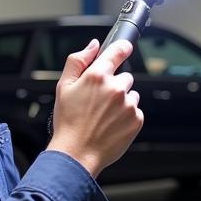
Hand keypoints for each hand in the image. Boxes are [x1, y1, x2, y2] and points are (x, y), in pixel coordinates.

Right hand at [46, 38, 143, 177]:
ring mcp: (128, 104)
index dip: (122, 47)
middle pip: (124, 76)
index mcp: (97, 76)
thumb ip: (78, 60)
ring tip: (104, 115)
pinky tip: (111, 124)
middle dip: (114, 85)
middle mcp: (116, 88)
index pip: (118, 50)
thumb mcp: (63, 86)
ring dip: (121, 101)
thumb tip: (93, 45)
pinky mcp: (136, 120)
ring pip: (130, 94)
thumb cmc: (68, 122)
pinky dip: (126, 116)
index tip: (125, 47)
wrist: (77, 154)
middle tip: (99, 101)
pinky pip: (135, 111)